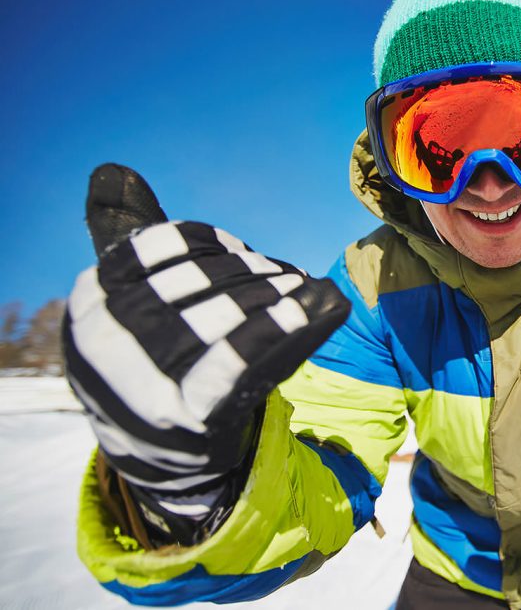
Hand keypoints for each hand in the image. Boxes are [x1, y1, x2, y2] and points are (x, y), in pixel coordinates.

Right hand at [63, 164, 350, 490]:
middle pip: (202, 281)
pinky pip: (242, 361)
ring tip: (307, 292)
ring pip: (228, 317)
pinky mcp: (185, 418)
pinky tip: (320, 308)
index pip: (165, 246)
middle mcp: (105, 339)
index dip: (215, 246)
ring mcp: (140, 382)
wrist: (161, 460)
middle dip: (255, 274)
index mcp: (91, 299)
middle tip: (290, 278)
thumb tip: (112, 171)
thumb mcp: (130, 301)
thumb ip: (128, 238)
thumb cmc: (154, 363)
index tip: (245, 255)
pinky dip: (285, 329)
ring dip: (279, 297)